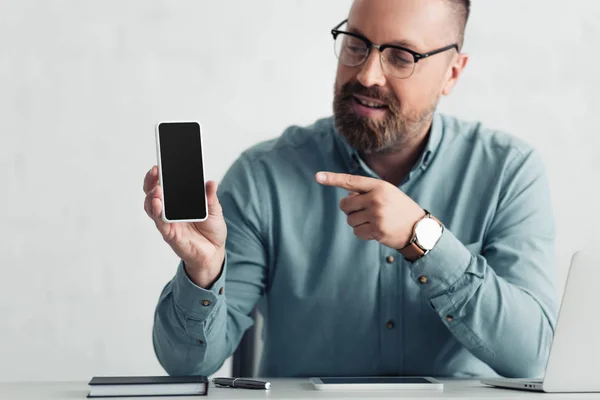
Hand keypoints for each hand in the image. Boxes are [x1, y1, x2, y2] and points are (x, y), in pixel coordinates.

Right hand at [143, 166, 227, 287]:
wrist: (215, 252)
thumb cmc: (211, 230)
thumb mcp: (215, 210)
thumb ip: (211, 197)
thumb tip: (210, 182)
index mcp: (178, 202)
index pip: (163, 186)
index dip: (158, 176)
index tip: (158, 164)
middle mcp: (169, 212)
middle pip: (152, 194)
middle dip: (151, 182)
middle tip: (155, 171)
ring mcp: (168, 223)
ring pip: (152, 208)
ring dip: (152, 197)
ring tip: (157, 189)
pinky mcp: (170, 235)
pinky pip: (161, 224)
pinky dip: (158, 214)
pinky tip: (158, 204)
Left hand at [316, 171, 425, 248]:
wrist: (419, 229)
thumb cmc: (399, 208)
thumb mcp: (387, 193)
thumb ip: (367, 192)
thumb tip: (346, 197)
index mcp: (379, 186)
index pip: (351, 181)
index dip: (333, 179)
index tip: (318, 176)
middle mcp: (376, 199)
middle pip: (345, 205)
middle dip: (350, 209)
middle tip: (365, 211)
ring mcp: (376, 215)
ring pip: (350, 220)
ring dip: (358, 222)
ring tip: (374, 221)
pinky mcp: (376, 230)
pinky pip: (356, 232)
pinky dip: (363, 233)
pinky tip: (376, 230)